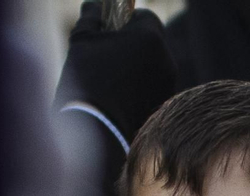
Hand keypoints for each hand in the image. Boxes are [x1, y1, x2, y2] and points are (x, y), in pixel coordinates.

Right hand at [53, 1, 176, 141]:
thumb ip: (91, 16)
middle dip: (133, 46)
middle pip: (152, 43)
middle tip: (108, 57)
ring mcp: (167, 85)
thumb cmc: (86, 79)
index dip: (127, 21)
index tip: (110, 31)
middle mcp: (166, 59)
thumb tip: (94, 5)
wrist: (96, 129)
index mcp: (149, 36)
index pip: (145, 17)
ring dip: (137, 68)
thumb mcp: (81, 40)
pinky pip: (152, 89)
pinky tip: (118, 100)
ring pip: (153, 67)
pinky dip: (139, 90)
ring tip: (110, 82)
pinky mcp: (163, 107)